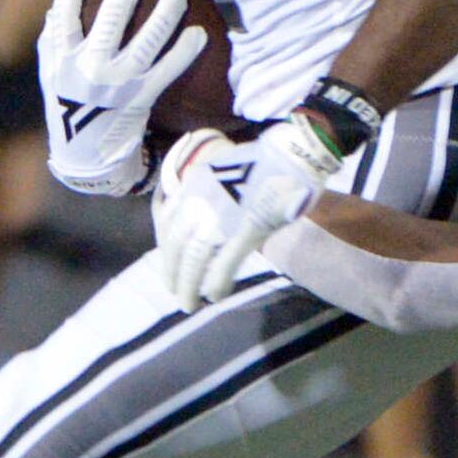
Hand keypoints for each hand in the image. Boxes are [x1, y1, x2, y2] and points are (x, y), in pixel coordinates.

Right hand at [38, 0, 206, 196]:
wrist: (87, 155)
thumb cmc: (68, 109)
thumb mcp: (51, 79)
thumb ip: (52, 43)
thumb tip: (57, 7)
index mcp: (64, 62)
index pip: (65, 19)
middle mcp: (92, 69)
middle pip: (110, 22)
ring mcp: (119, 83)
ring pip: (144, 41)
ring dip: (163, 16)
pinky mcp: (142, 97)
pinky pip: (167, 69)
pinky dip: (184, 51)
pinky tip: (198, 34)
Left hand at [153, 120, 343, 310]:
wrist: (291, 153)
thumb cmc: (263, 159)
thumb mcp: (221, 166)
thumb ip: (209, 189)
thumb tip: (205, 216)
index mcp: (193, 182)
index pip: (167, 222)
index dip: (166, 248)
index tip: (170, 264)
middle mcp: (199, 201)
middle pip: (177, 245)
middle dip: (174, 272)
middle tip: (174, 291)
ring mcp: (221, 217)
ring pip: (194, 259)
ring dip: (188, 285)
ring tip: (189, 303)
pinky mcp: (244, 231)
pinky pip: (224, 264)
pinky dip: (217, 283)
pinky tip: (215, 296)